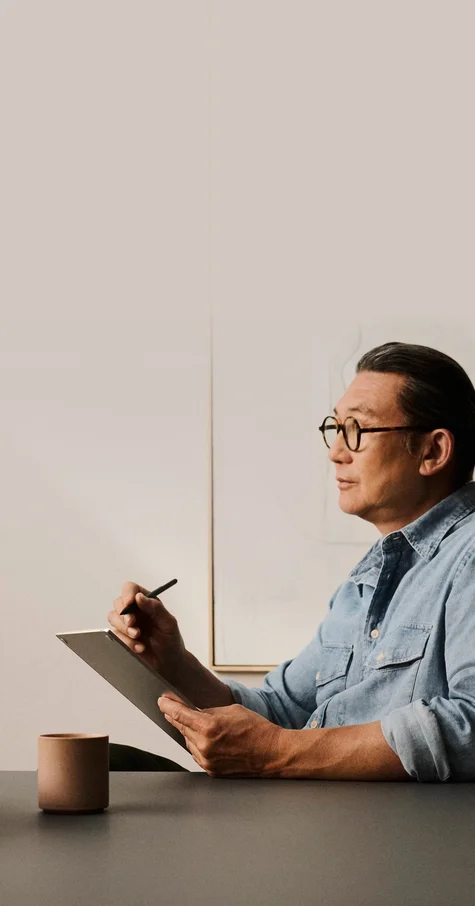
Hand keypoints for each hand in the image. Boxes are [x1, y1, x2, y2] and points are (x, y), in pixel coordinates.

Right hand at [107, 581, 186, 680]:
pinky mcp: (122, 638)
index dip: (127, 593)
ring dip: (124, 628)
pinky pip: (115, 636)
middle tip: (133, 624)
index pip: (131, 589)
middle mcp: (134, 611)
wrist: (168, 663)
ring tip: (138, 637)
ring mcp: (127, 624)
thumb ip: (155, 608)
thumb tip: (139, 596)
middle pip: (118, 603)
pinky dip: (126, 642)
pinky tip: (140, 647)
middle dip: (124, 614)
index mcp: (146, 602)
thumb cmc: (171, 640)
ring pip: (113, 618)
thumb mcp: (168, 623)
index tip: (129, 602)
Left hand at [158, 692, 284, 776]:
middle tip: (170, 707)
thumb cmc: (257, 729)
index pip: (179, 715)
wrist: (273, 753)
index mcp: (209, 727)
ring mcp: (207, 760)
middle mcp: (204, 746)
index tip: (161, 700)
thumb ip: (209, 711)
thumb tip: (193, 712)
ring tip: (200, 724)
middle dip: (175, 716)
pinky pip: (196, 754)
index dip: (167, 706)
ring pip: (187, 741)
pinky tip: (205, 738)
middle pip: (181, 728)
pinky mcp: (211, 770)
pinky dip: (197, 744)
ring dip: (189, 731)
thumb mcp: (231, 710)